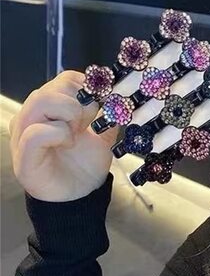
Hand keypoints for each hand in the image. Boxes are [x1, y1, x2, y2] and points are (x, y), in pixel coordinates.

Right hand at [9, 70, 120, 201]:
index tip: (99, 107)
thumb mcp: (103, 135)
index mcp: (50, 108)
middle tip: (87, 123)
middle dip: (78, 102)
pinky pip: (36, 132)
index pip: (65, 79)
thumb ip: (109, 116)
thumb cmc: (85, 164)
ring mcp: (24, 134)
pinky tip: (68, 144)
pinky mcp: (24, 155)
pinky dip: (59, 134)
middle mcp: (32, 116)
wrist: (80, 196)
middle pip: (51, 87)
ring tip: (76, 134)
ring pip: (41, 101)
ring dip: (68, 115)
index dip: (87, 87)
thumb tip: (120, 99)